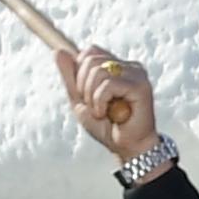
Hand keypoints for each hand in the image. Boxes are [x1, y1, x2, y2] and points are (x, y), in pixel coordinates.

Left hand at [57, 47, 160, 163]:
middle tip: (96, 106)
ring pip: (98, 71)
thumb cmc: (106, 125)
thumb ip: (70, 76)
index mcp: (117, 66)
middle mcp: (129, 67)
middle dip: (84, 86)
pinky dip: (100, 102)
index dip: (80, 73)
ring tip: (103, 111)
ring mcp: (137, 74)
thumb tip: (58, 51)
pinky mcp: (140, 86)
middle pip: (91, 59)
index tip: (88, 96)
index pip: (90, 52)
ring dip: (92, 97)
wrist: (126, 147)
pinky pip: (108, 85)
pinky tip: (109, 114)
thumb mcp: (80, 99)